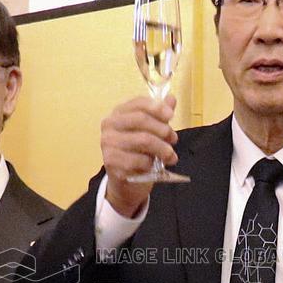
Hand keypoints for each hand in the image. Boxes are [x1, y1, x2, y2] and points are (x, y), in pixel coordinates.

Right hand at [101, 95, 178, 216]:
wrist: (125, 183)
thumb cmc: (137, 153)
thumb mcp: (150, 133)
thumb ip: (159, 116)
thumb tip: (171, 98)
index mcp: (118, 114)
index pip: (138, 103)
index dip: (156, 107)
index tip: (171, 115)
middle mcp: (109, 126)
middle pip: (141, 120)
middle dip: (162, 129)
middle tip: (173, 139)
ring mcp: (108, 145)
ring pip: (143, 140)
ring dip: (162, 148)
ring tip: (171, 156)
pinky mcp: (112, 163)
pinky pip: (139, 160)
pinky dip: (151, 164)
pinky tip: (153, 166)